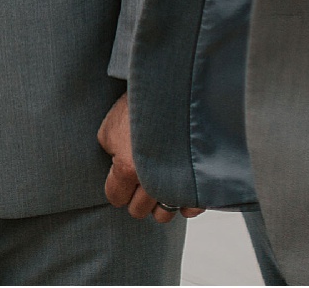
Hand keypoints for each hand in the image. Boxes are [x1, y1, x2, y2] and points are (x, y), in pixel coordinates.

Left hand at [97, 94, 202, 222]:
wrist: (172, 94)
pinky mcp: (199, 184)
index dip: (116, 190)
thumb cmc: (137, 109)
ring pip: (164, 214)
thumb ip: (109, 155)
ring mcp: (177, 185)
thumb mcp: (108, 129)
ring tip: (157, 187)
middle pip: (138, 210)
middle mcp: (152, 182)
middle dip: (135, 198)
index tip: (120, 180)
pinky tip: (178, 192)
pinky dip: (184, 205)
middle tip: (138, 182)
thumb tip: (116, 173)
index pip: (116, 198)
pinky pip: (191, 210)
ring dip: (158, 204)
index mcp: (127, 169)